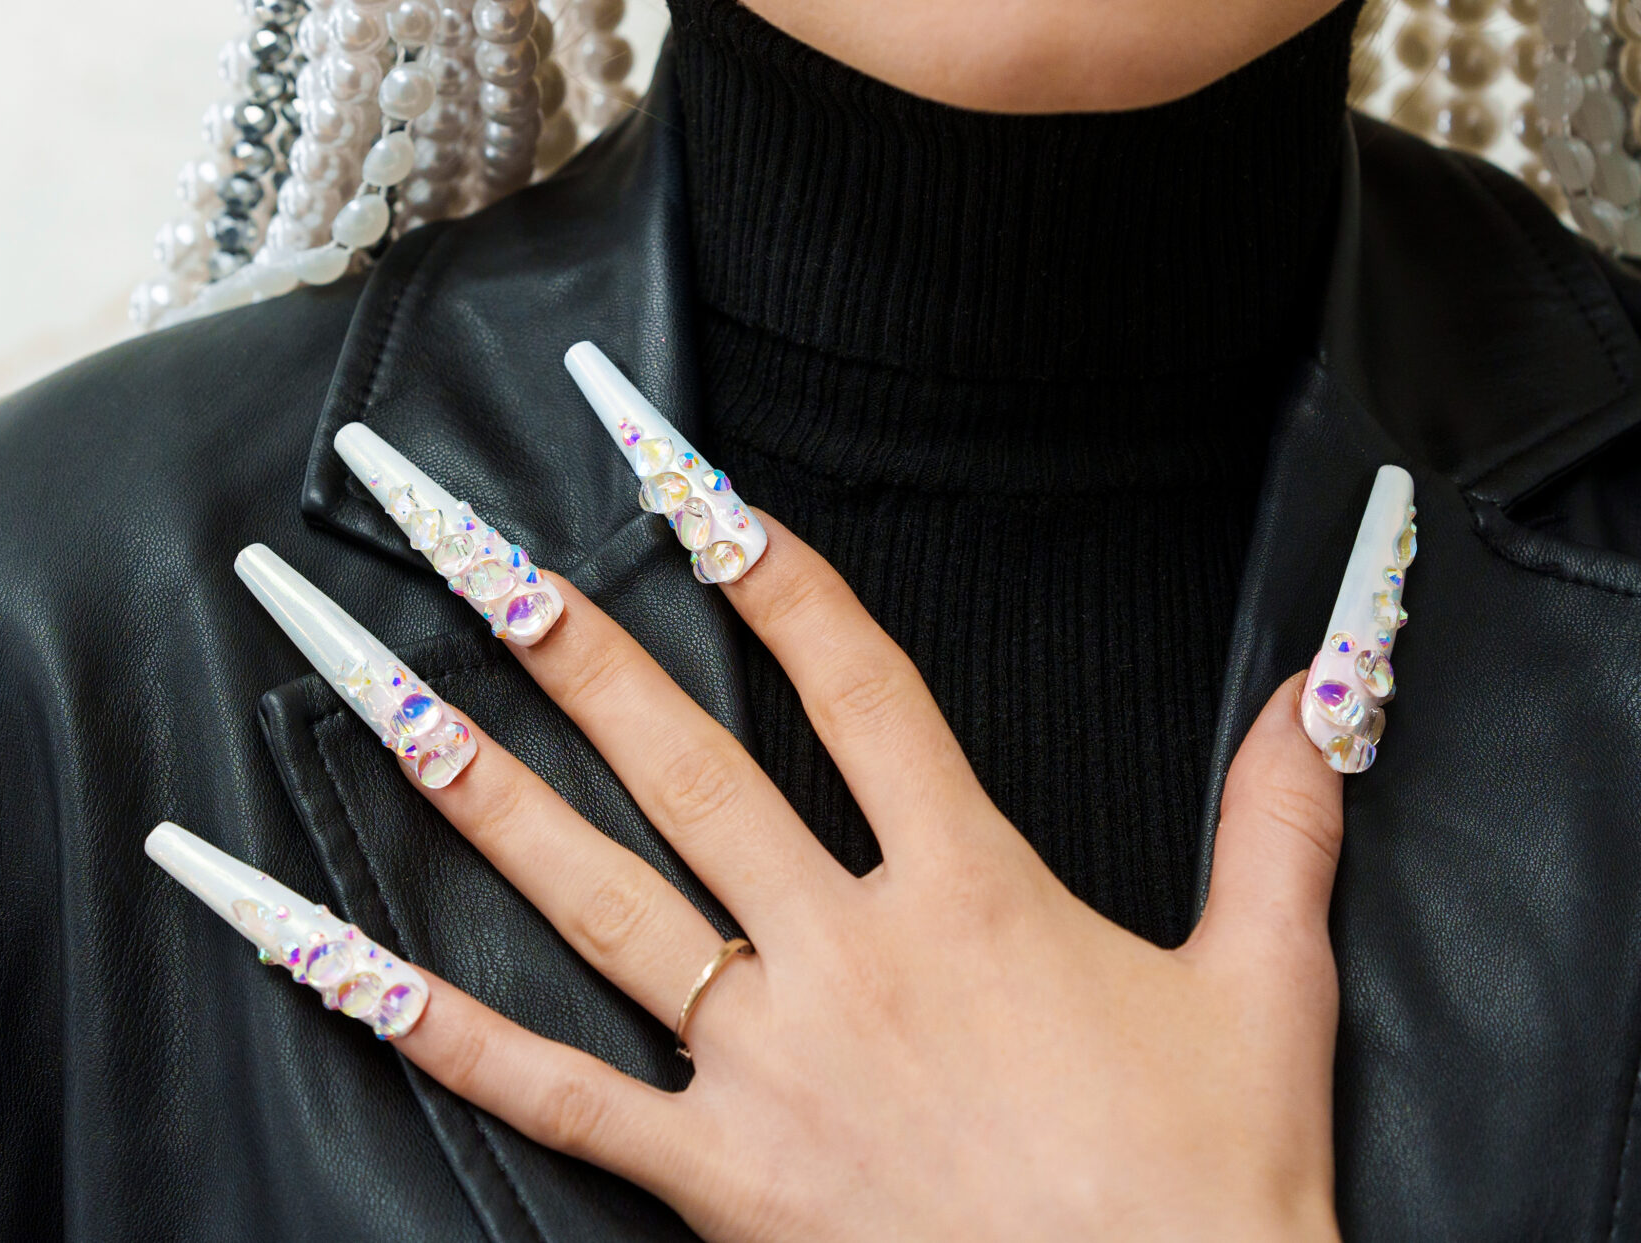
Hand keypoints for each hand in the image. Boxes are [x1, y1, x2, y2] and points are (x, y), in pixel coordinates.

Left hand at [390, 514, 1346, 1241]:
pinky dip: (420, 1020)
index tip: (678, 471)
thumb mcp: (1272, 986)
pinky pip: (545, 1090)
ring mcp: (768, 1067)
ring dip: (466, 778)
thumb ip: (1281, 818)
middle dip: (560, 628)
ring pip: (591, 894)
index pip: (856, 682)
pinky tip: (313, 949)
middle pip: (680, 757)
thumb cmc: (1215, 1188)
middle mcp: (847, 954)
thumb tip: (1327, 677)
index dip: (768, 564)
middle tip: (450, 527)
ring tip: (356, 676)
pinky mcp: (718, 1182)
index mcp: (972, 891)